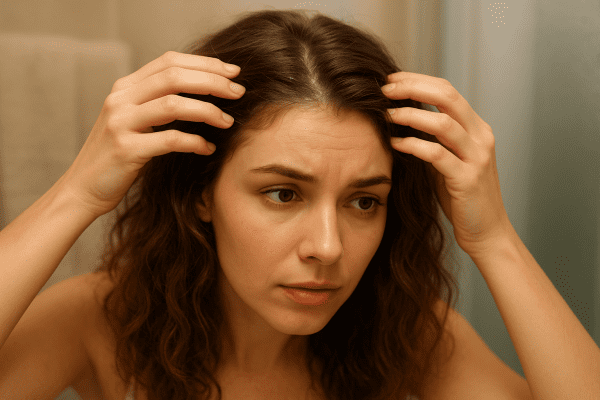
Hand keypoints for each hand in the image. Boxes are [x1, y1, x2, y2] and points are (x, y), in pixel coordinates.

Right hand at [60, 51, 244, 217]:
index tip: (232, 72)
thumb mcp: (134, 120)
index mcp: (125, 88)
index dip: (204, 63)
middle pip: (174, 76)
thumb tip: (204, 92)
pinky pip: (170, 140)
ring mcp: (120, 123)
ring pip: (173, 104)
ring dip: (208, 111)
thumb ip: (157, 102)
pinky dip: (195, 142)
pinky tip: (208, 148)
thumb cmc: (118, 156)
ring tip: (228, 121)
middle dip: (213, 82)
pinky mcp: (125, 150)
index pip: (169, 61)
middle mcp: (121, 100)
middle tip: (238, 92)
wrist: (83, 188)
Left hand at [382, 71, 512, 257]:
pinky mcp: (467, 179)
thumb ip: (431, 139)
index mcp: (476, 128)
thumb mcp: (446, 160)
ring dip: (410, 115)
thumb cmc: (460, 196)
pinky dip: (412, 145)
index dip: (417, 80)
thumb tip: (399, 118)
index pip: (446, 90)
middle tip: (383, 90)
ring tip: (385, 115)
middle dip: (412, 87)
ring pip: (443, 123)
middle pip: (447, 96)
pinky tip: (394, 144)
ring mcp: (477, 157)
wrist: (485, 231)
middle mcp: (480, 136)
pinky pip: (437, 154)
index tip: (389, 80)